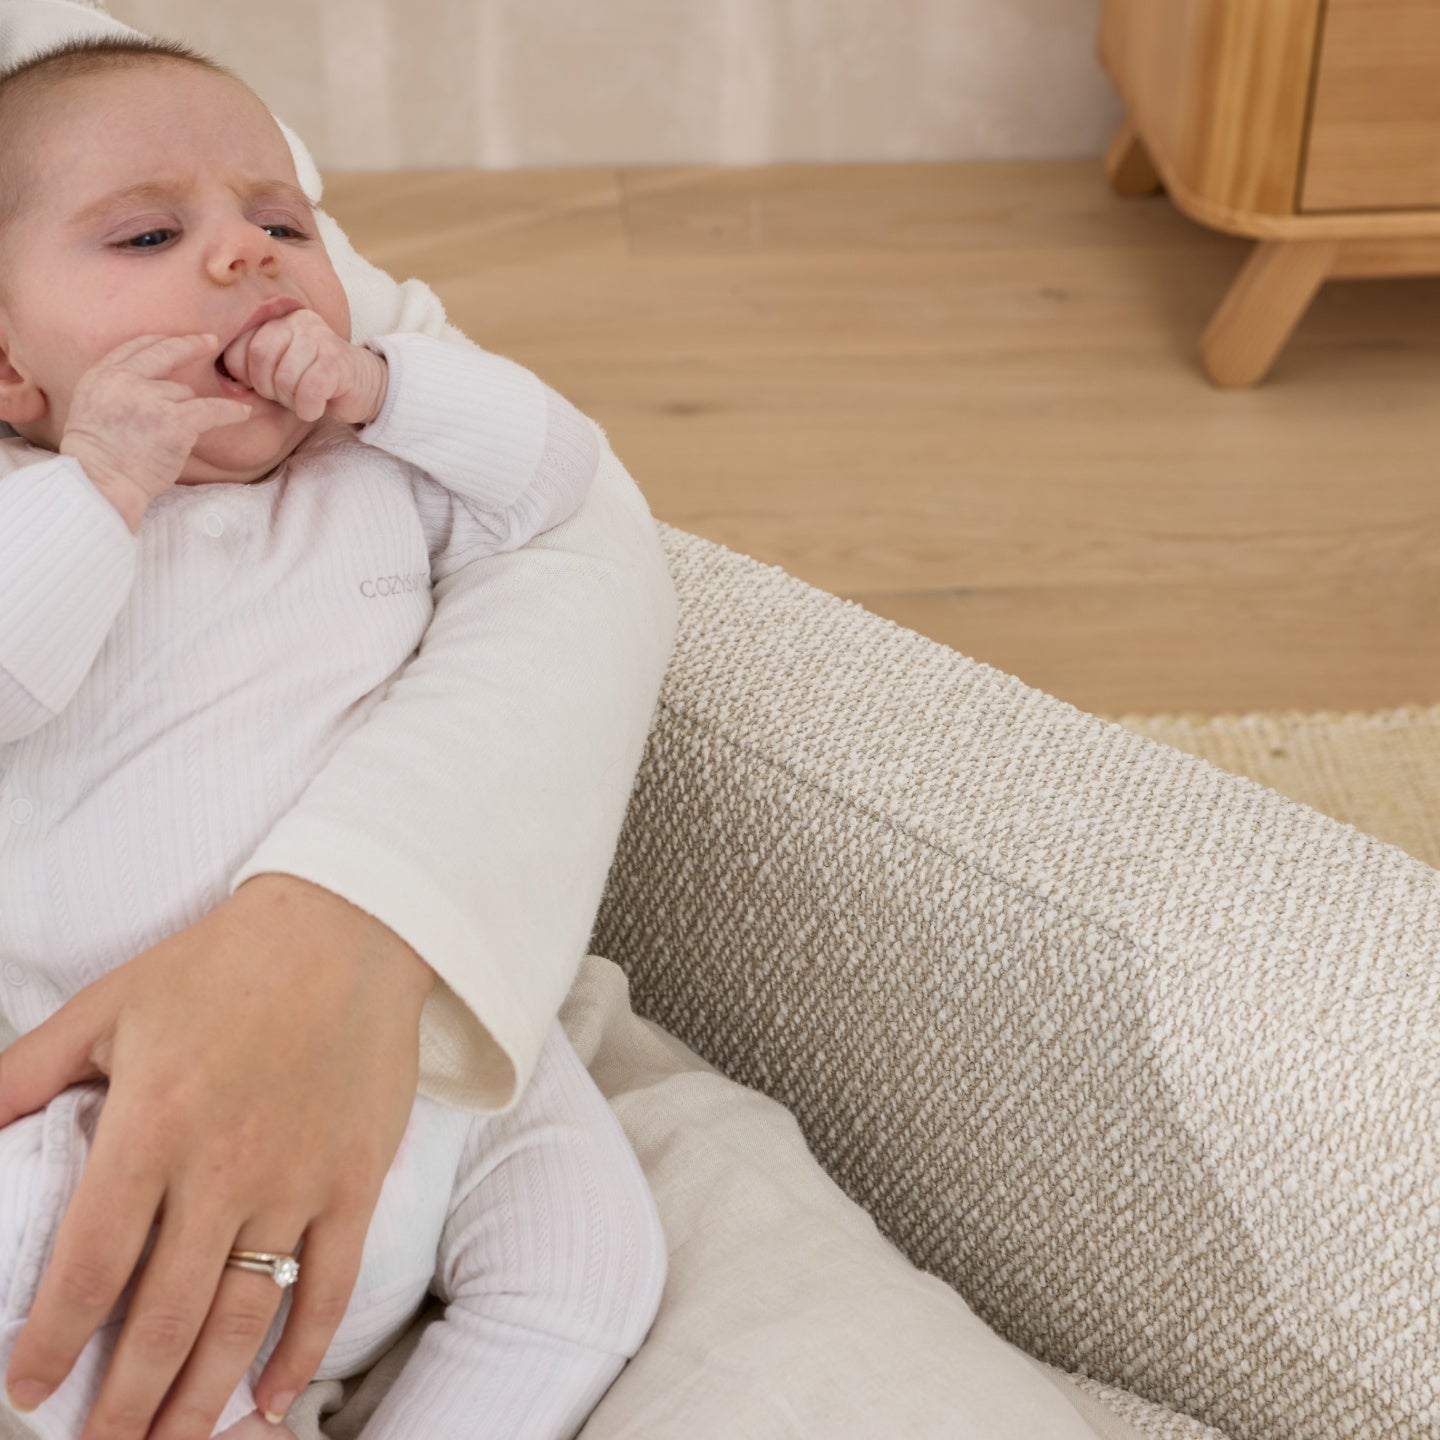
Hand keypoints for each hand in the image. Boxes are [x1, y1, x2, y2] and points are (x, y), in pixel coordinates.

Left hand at [0, 875, 435, 1439]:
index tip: (27, 1387)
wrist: (349, 928)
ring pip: (244, 1318)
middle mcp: (225, 1168)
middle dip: (122, 1403)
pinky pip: (329, 1285)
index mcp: (154, 1124)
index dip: (51, 1341)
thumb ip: (27, 1073)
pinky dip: (304, 1351)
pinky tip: (275, 1397)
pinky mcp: (356, 1179)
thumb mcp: (110, 1003)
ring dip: (200, 1399)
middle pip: (164, 1317)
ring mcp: (299, 1179)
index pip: (90, 1265)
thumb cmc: (224, 962)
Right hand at [59, 334, 253, 532]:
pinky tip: (243, 412)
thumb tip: (152, 381)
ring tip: (170, 436)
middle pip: (164, 353)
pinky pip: (212, 410)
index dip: (159, 341)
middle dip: (190, 344)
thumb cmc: (99, 457)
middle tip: (210, 340)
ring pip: (184, 392)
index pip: (134, 347)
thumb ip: (117, 388)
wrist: (101, 482)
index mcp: (101, 375)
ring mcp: (151, 399)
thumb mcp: (92, 408)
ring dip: (185, 410)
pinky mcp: (175, 421)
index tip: (176, 339)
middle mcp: (125, 380)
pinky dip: (230, 412)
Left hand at [221, 311, 387, 426]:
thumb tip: (225, 381)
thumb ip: (252, 363)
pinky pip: (308, 390)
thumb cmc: (316, 381)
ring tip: (304, 399)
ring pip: (284, 377)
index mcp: (278, 319)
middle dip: (267, 388)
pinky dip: (308, 408)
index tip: (261, 386)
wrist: (366, 387)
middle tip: (285, 395)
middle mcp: (298, 322)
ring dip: (291, 400)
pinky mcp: (337, 361)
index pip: (238, 345)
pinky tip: (316, 407)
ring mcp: (320, 338)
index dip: (242, 374)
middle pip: (259, 358)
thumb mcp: (279, 367)